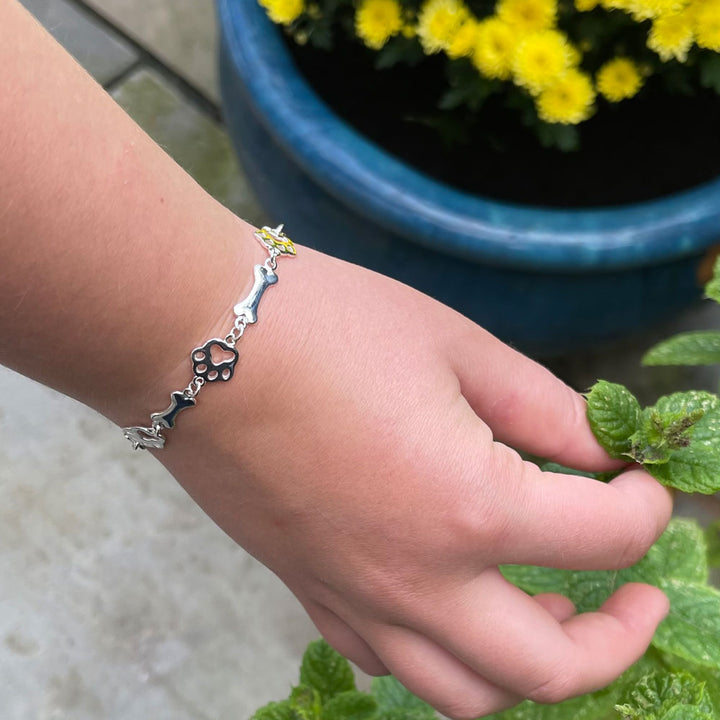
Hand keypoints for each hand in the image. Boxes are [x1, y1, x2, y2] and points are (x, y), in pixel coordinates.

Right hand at [156, 245, 671, 718]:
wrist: (196, 340)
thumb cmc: (326, 327)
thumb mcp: (456, 347)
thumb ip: (544, 408)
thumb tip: (602, 449)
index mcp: (469, 509)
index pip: (603, 539)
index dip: (645, 506)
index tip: (640, 478)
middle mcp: (415, 580)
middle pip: (549, 671)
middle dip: (617, 640)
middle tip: (634, 593)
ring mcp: (354, 597)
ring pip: (464, 695)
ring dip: (526, 665)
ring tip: (543, 602)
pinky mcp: (307, 588)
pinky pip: (388, 661)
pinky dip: (440, 649)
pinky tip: (447, 592)